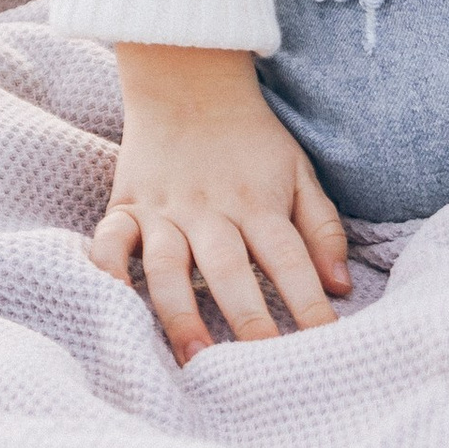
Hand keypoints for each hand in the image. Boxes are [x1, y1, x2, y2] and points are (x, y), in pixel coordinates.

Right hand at [95, 44, 350, 360]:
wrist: (188, 78)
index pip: (289, 260)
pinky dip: (107, 271)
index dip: (308, 302)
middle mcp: (210, 210)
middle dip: (247, 319)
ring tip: (193, 357)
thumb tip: (341, 287)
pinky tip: (114, 303)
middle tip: (259, 369)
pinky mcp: (126, 206)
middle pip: (230, 269)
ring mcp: (164, 209)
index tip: (324, 344)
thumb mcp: (299, 171)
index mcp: (258, 203)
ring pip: (168, 266)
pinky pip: (109, 242)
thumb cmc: (251, 137)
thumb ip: (321, 228)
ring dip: (180, 312)